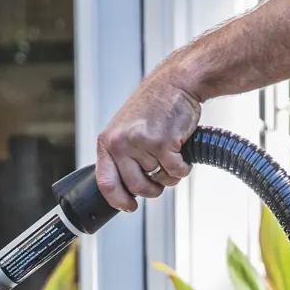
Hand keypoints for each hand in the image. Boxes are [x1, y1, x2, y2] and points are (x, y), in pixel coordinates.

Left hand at [96, 70, 201, 210]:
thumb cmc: (155, 106)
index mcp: (108, 141)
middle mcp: (121, 143)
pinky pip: (175, 173)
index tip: (128, 206)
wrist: (176, 83)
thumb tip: (125, 188)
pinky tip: (180, 150)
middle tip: (159, 180)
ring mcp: (141, 144)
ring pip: (159, 181)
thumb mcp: (127, 130)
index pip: (106, 182)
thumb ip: (122, 156)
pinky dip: (183, 167)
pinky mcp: (163, 144)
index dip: (118, 200)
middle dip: (152, 189)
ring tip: (170, 155)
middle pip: (136, 187)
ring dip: (169, 175)